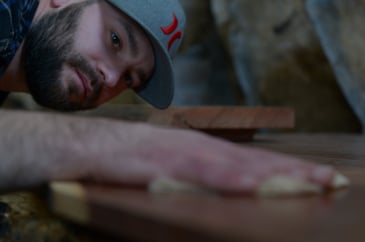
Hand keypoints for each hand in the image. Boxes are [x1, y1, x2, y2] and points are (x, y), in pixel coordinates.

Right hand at [78, 122, 334, 193]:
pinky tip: (251, 184)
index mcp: (200, 148)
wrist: (85, 145)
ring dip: (269, 173)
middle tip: (327, 179)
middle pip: (249, 158)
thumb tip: (225, 186)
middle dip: (290, 170)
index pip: (249, 158)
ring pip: (232, 163)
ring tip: (305, 182)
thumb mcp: (168, 163)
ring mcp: (178, 152)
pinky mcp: (158, 161)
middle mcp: (196, 145)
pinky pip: (198, 171)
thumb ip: (196, 172)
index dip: (283, 167)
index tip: (315, 176)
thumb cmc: (128, 158)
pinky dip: (226, 177)